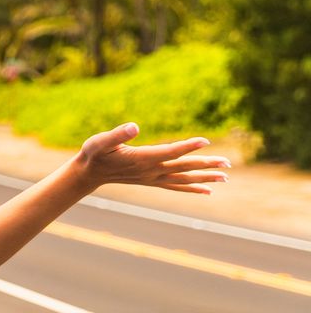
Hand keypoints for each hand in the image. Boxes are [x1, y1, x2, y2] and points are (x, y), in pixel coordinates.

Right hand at [70, 122, 230, 193]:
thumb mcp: (100, 141)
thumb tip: (135, 126)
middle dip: (206, 165)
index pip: (170, 152)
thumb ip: (118, 134)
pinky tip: (207, 191)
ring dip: (205, 178)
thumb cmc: (94, 153)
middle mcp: (150, 171)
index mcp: (141, 159)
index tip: (206, 141)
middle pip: (183, 167)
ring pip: (184, 179)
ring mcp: (153, 178)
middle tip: (228, 163)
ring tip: (225, 177)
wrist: (89, 173)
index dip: (188, 146)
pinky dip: (193, 188)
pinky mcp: (152, 181)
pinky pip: (176, 186)